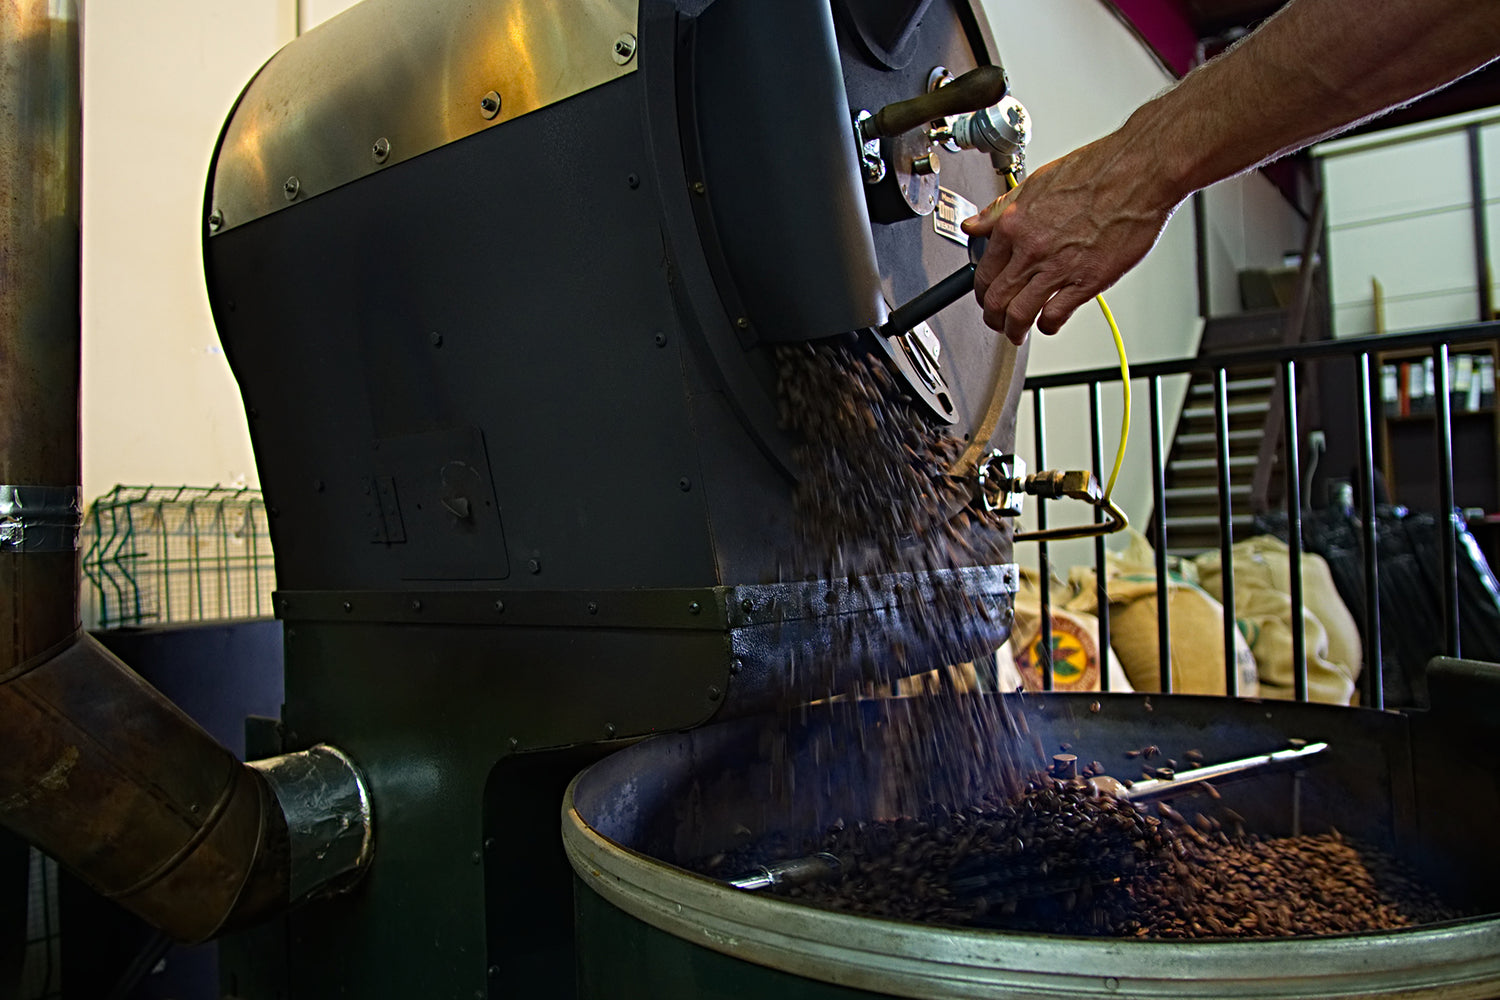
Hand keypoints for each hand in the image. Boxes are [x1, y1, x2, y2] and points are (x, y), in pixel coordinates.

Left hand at [960, 138, 1177, 344]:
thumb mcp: (1036, 182)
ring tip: (1017, 332)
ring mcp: (1059, 268)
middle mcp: (1032, 249)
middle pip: (996, 299)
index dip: (981, 291)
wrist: (1139, 172)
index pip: (983, 272)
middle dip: (992, 317)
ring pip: (1019, 314)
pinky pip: (1055, 316)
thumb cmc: (1097, 171)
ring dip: (1014, 330)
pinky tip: (1049, 322)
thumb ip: (1001, 209)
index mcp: (1015, 224)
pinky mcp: (1087, 281)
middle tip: (997, 320)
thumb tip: (975, 225)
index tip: (986, 295)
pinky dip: (1047, 326)